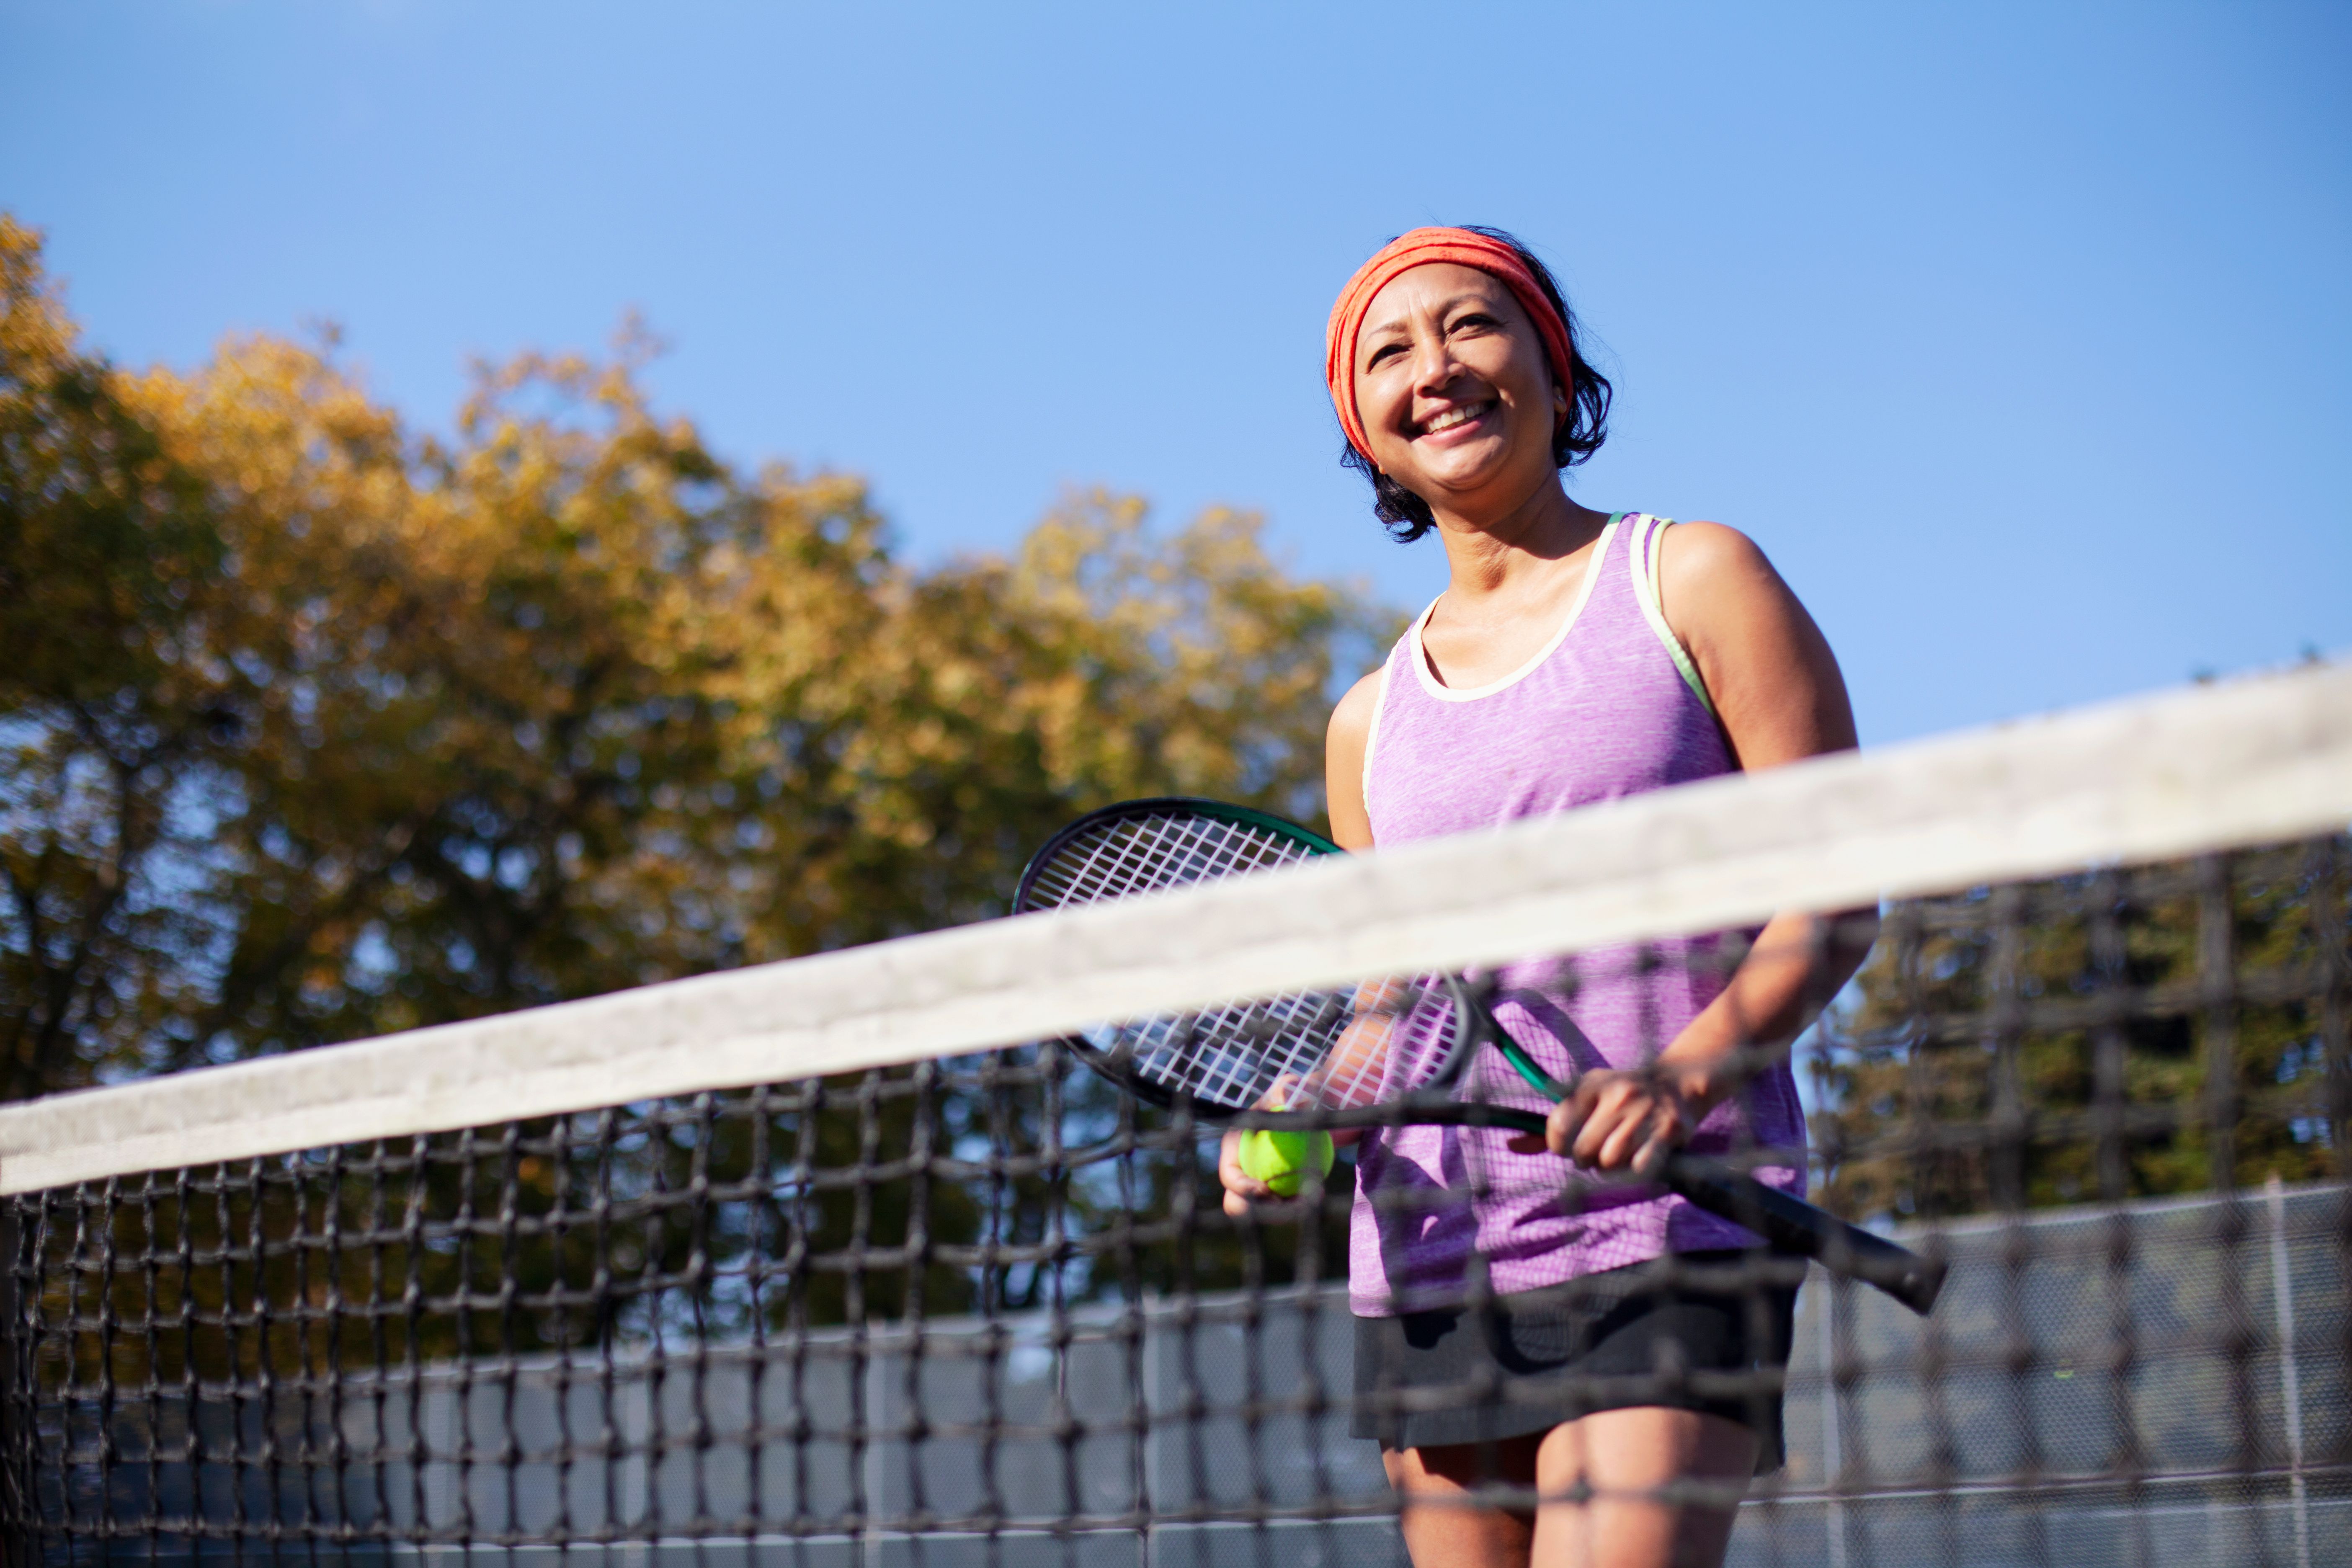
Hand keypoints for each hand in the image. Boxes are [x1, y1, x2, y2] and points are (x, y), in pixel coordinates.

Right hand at [1218, 1075, 1306, 1216]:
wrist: (1319, 1112)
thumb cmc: (1301, 1096)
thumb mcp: (1292, 1088)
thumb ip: (1285, 1092)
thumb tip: (1282, 1103)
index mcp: (1235, 1147)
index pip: (1229, 1175)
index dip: (1241, 1187)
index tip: (1266, 1189)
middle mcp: (1243, 1168)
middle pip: (1237, 1202)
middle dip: (1256, 1210)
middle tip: (1282, 1203)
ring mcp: (1260, 1182)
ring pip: (1262, 1211)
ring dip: (1281, 1213)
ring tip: (1307, 1201)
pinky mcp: (1281, 1190)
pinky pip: (1284, 1207)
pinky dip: (1298, 1207)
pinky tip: (1316, 1196)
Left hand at [1511, 1068, 1704, 1177]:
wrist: (1677, 1084)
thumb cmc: (1620, 1098)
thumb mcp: (1585, 1099)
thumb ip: (1550, 1125)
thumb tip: (1511, 1146)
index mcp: (1590, 1085)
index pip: (1558, 1126)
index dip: (1559, 1145)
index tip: (1569, 1144)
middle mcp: (1617, 1096)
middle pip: (1584, 1151)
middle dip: (1586, 1160)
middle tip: (1597, 1151)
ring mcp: (1644, 1113)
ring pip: (1610, 1162)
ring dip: (1611, 1168)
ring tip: (1618, 1154)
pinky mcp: (1668, 1131)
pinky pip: (1640, 1168)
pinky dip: (1635, 1172)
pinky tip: (1638, 1159)